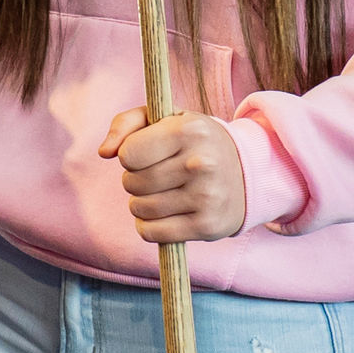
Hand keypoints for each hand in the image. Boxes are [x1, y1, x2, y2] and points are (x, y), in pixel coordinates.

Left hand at [102, 107, 249, 243]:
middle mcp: (201, 163)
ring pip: (140, 209)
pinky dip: (149, 226)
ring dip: (141, 204)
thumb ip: (125, 124)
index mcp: (188, 130)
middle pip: (132, 183)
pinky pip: (151, 233)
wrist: (249, 173)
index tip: (147, 154)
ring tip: (163, 193)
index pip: (128, 154)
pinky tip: (166, 214)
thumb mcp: (163, 119)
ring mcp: (207, 197)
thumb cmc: (193, 142)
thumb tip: (104, 152)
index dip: (130, 155)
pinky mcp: (207, 226)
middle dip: (135, 180)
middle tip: (157, 175)